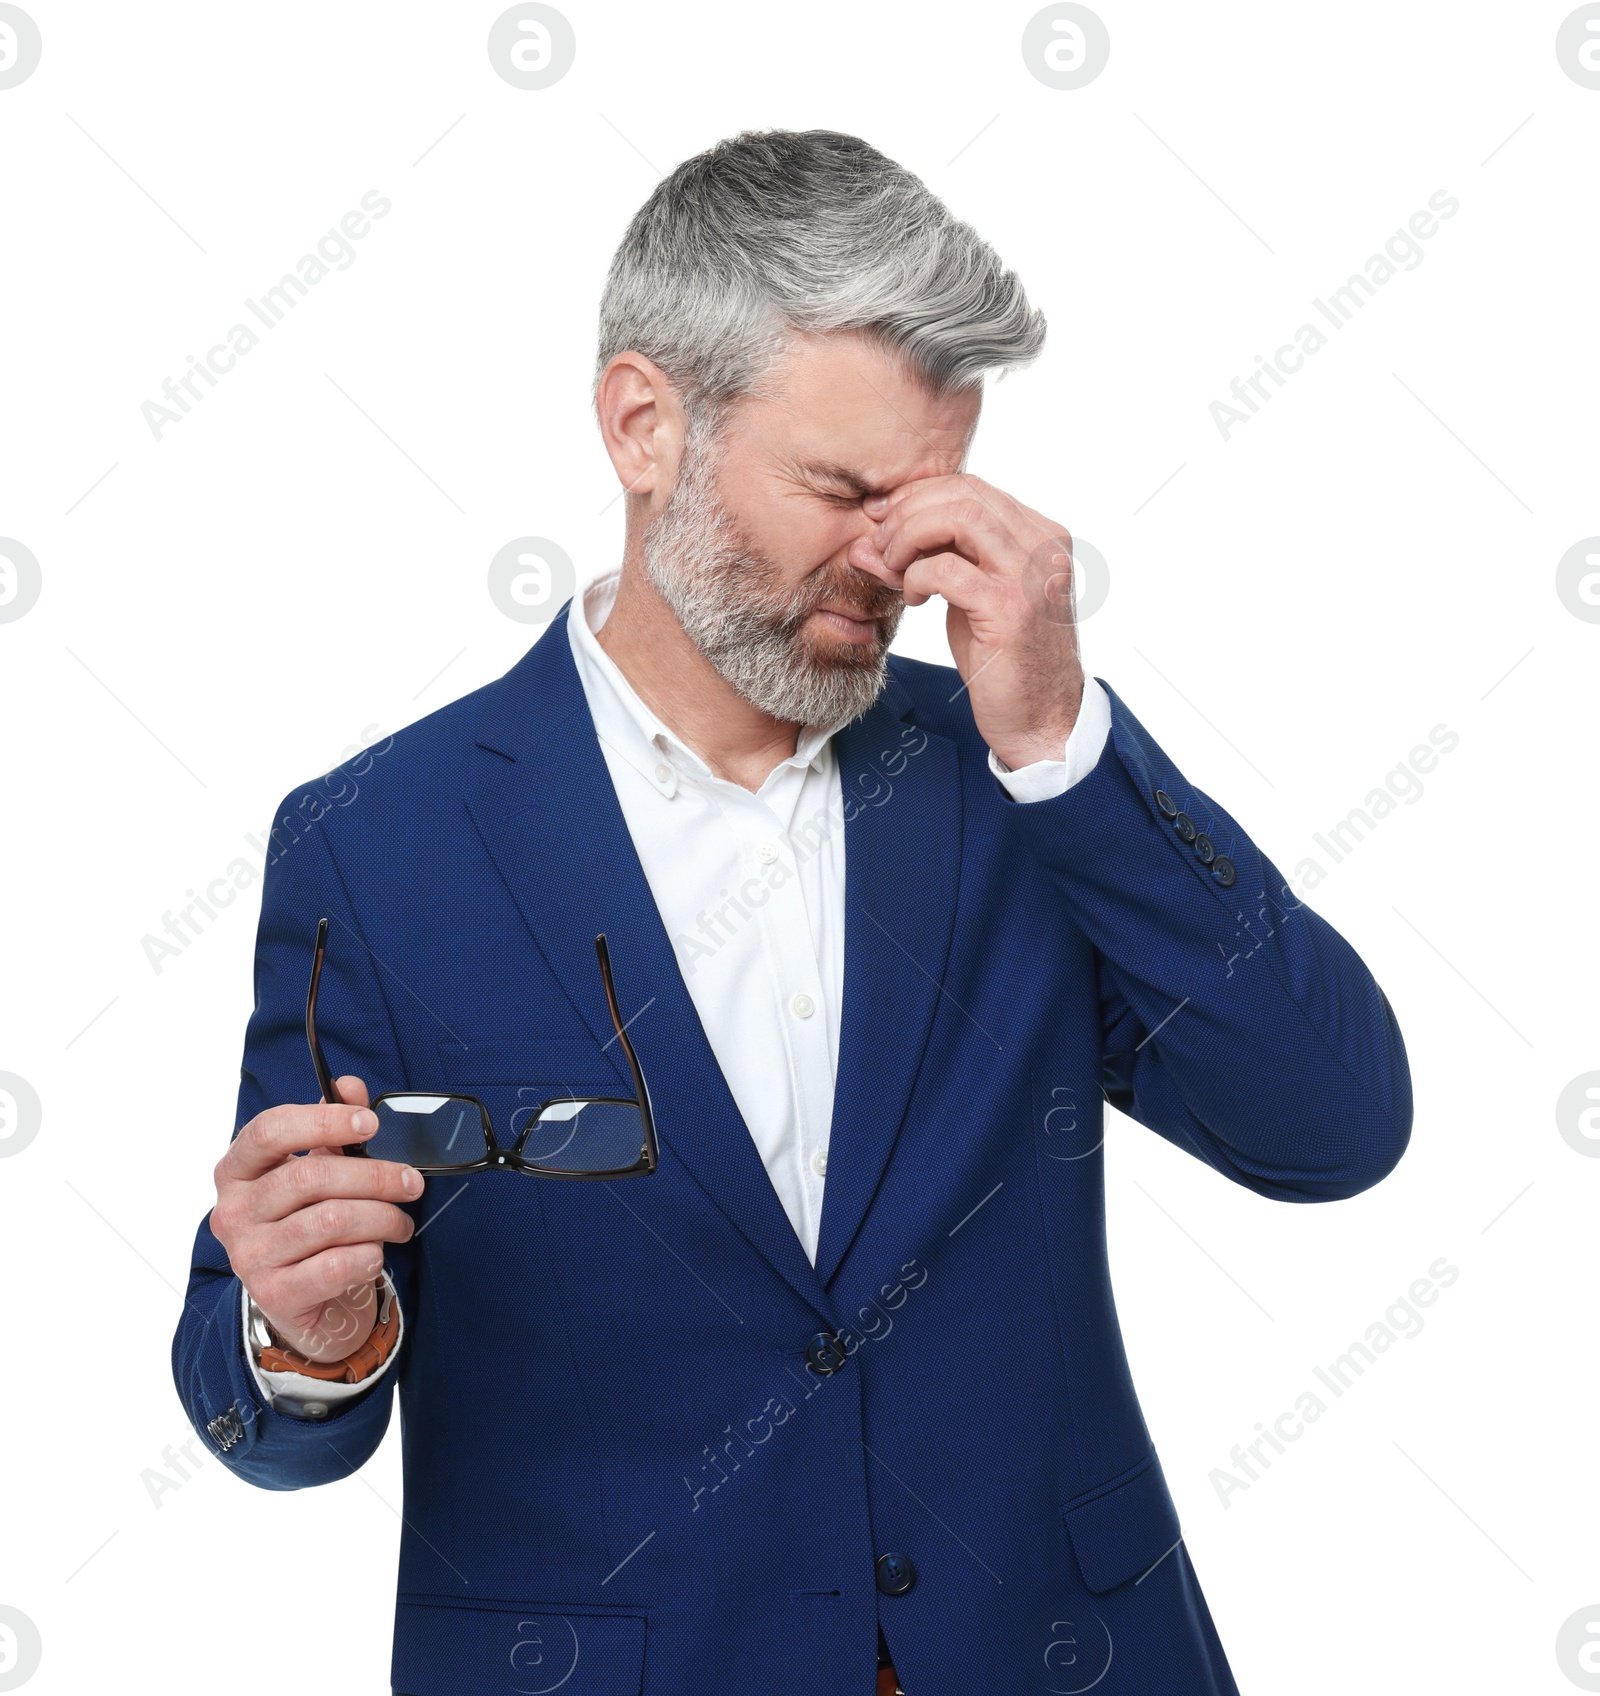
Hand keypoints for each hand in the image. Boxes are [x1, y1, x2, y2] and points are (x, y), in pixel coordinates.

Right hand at [210, 1077, 420, 1363]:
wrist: (301, 1295)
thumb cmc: (308, 1218)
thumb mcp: (319, 1167)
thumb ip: (332, 1126)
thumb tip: (349, 1086)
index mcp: (237, 1169)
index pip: (270, 1130)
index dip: (324, 1122)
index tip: (371, 1123)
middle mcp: (233, 1211)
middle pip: (311, 1177)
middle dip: (375, 1176)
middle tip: (411, 1183)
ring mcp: (249, 1256)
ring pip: (331, 1221)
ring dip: (382, 1218)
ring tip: (401, 1222)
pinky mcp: (273, 1294)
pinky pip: (336, 1266)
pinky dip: (369, 1255)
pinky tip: (375, 1252)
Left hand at [848, 474, 1084, 770]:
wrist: (1042, 720)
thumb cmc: (1004, 660)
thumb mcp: (967, 598)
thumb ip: (930, 560)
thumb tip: (866, 538)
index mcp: (1040, 534)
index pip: (970, 486)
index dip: (917, 496)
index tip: (883, 520)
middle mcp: (1043, 546)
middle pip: (961, 492)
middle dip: (907, 513)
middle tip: (881, 546)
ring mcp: (1030, 576)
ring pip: (957, 517)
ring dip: (909, 537)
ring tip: (895, 568)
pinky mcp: (1010, 610)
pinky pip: (946, 569)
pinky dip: (917, 576)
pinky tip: (914, 597)